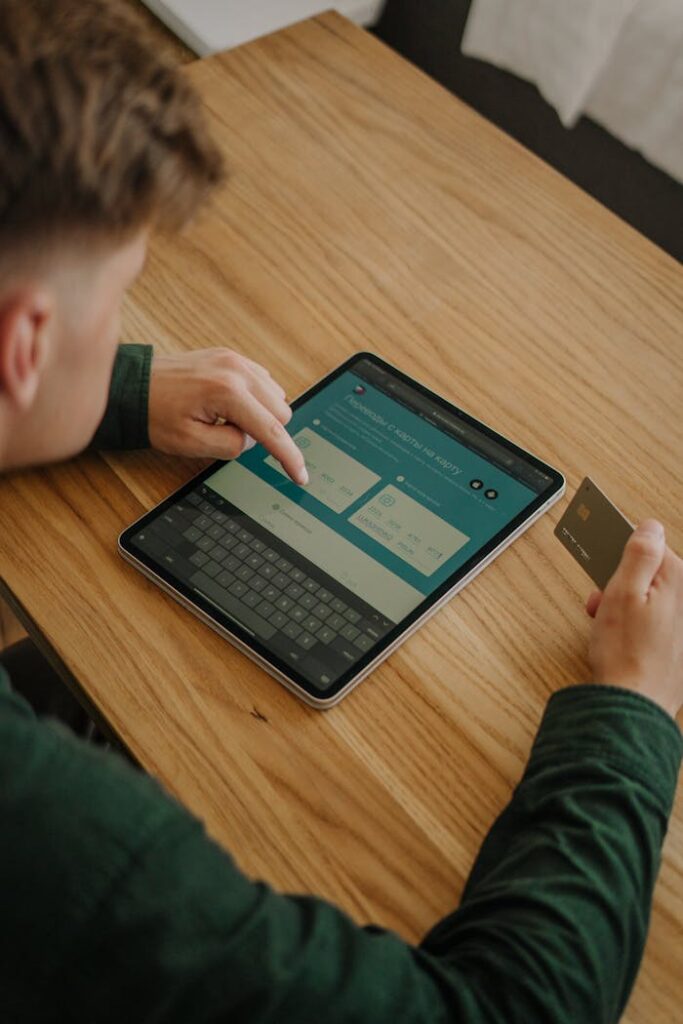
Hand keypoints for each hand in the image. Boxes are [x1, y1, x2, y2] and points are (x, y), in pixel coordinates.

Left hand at [148, 348, 307, 484]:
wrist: (134, 388)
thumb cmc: (156, 415)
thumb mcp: (192, 443)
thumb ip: (232, 446)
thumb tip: (252, 439)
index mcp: (227, 392)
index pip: (272, 430)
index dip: (289, 457)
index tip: (300, 476)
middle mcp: (236, 370)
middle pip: (281, 411)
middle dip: (265, 431)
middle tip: (229, 434)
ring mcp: (235, 359)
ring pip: (276, 395)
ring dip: (261, 414)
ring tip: (225, 418)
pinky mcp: (230, 356)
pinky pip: (262, 381)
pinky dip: (255, 398)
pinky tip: (230, 406)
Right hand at [586, 520, 682, 718]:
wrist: (633, 703)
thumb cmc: (626, 653)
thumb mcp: (623, 592)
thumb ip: (639, 554)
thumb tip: (650, 527)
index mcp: (677, 580)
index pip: (650, 545)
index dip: (621, 557)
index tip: (603, 566)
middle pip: (649, 573)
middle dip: (620, 583)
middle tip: (601, 601)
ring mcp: (682, 623)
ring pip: (648, 597)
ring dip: (623, 604)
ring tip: (606, 623)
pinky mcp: (676, 642)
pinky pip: (652, 619)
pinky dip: (633, 623)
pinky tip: (618, 638)